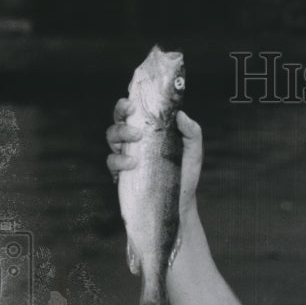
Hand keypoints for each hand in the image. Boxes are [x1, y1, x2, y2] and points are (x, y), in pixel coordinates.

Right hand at [105, 100, 202, 221]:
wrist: (181, 201)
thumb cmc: (186, 173)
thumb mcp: (193, 151)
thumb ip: (192, 132)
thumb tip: (181, 114)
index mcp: (148, 130)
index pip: (133, 111)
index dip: (126, 104)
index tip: (132, 103)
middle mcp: (134, 140)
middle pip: (118, 121)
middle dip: (120, 117)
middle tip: (136, 126)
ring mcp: (126, 156)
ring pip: (112, 138)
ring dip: (120, 136)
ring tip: (136, 140)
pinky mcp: (122, 174)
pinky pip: (112, 163)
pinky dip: (119, 160)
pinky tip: (132, 163)